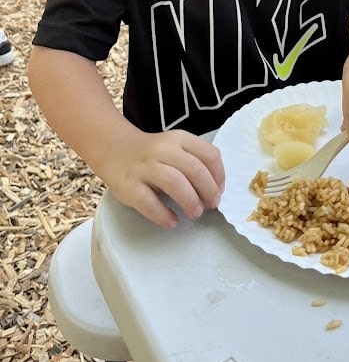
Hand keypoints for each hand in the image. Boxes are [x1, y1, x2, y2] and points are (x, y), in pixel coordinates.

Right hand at [101, 129, 224, 228]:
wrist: (115, 149)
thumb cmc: (153, 154)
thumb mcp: (176, 148)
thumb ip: (194, 162)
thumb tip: (215, 191)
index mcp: (179, 139)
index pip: (209, 154)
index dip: (219, 176)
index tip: (220, 191)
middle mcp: (162, 149)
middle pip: (194, 169)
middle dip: (208, 190)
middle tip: (212, 205)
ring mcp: (144, 167)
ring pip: (174, 182)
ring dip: (190, 200)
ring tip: (195, 213)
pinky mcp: (128, 185)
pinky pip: (148, 202)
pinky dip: (163, 215)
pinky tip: (172, 222)